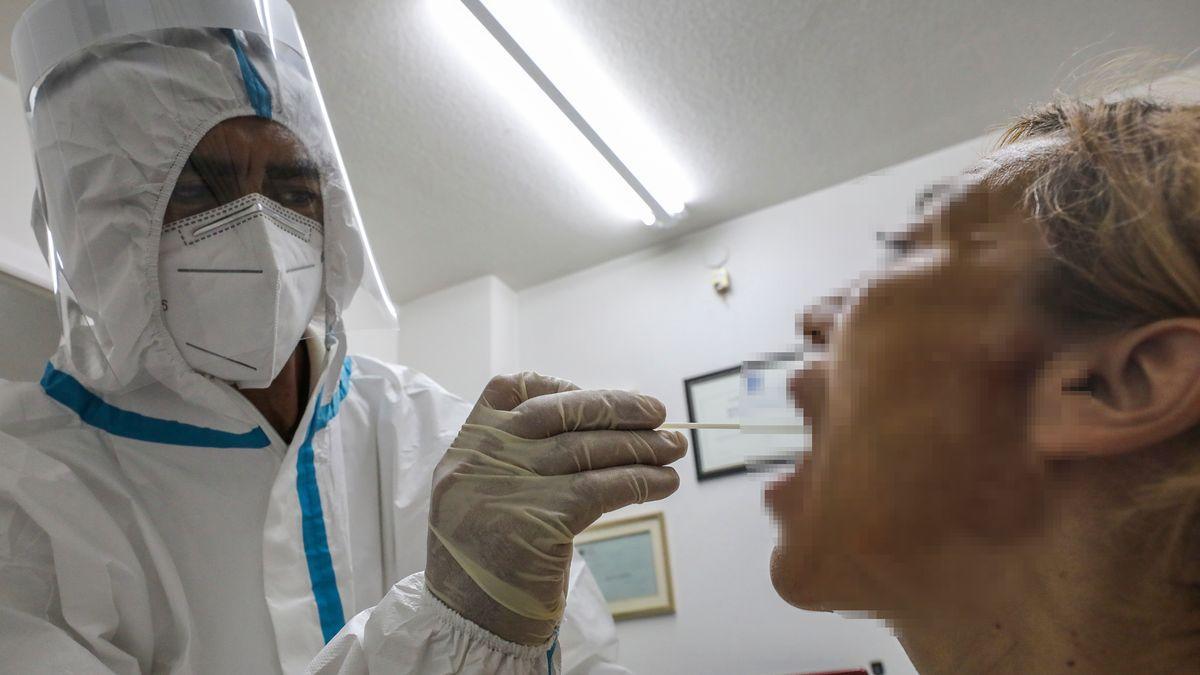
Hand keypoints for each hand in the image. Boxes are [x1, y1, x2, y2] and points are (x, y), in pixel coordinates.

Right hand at [425, 372, 686, 644]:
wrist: (470, 629)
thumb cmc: (487, 567)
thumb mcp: (483, 501)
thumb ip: (518, 464)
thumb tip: (596, 434)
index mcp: (463, 450)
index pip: (508, 390)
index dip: (560, 387)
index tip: (595, 397)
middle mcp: (480, 461)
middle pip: (559, 413)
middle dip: (616, 408)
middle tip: (658, 414)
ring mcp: (507, 489)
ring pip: (586, 449)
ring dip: (640, 446)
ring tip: (673, 451)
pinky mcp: (539, 521)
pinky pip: (601, 487)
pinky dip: (639, 481)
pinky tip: (662, 483)